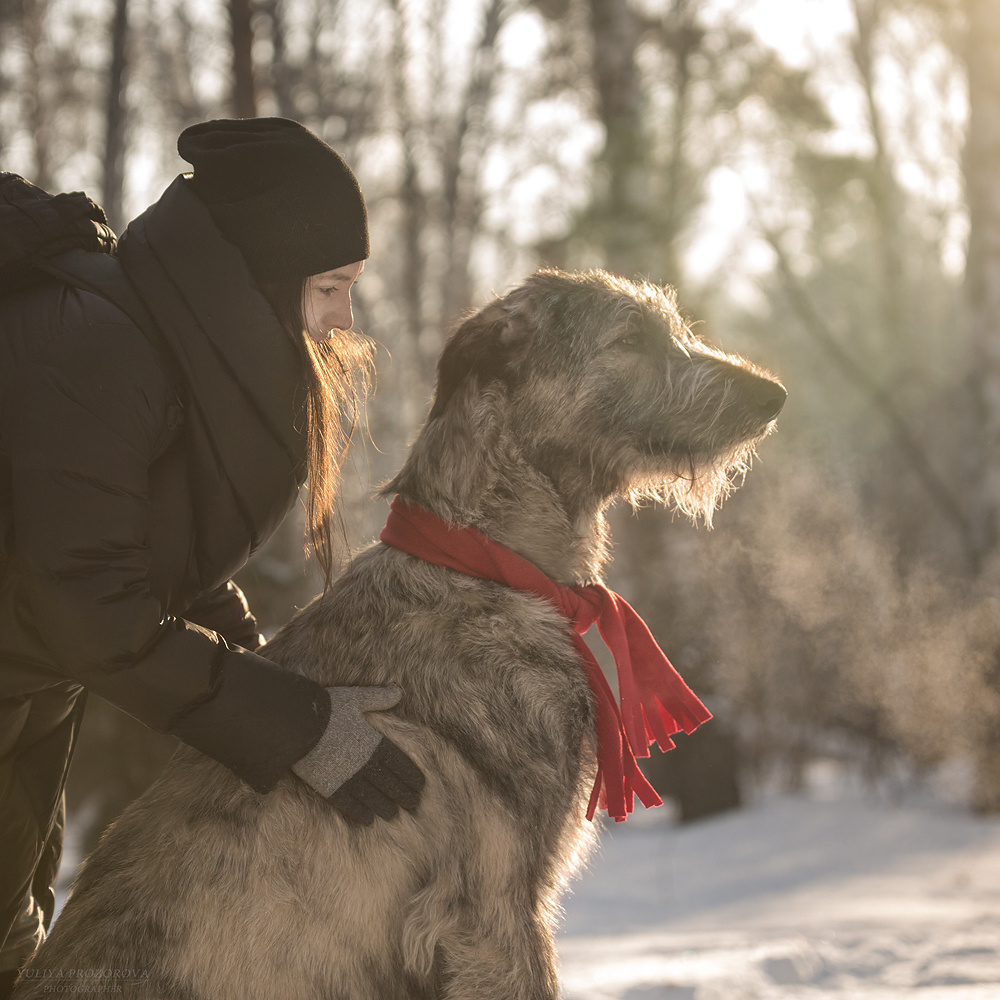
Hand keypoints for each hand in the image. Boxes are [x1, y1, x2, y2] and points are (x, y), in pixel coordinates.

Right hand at [291, 685, 424, 825]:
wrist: (298, 724)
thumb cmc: (328, 709)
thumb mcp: (357, 699)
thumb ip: (379, 698)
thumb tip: (399, 691)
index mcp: (375, 743)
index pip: (400, 764)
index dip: (412, 777)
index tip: (420, 786)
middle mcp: (366, 764)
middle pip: (390, 784)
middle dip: (404, 795)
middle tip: (414, 804)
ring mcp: (349, 778)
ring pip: (373, 798)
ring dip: (385, 807)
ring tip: (393, 814)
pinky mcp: (331, 788)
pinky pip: (349, 806)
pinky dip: (360, 813)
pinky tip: (367, 820)